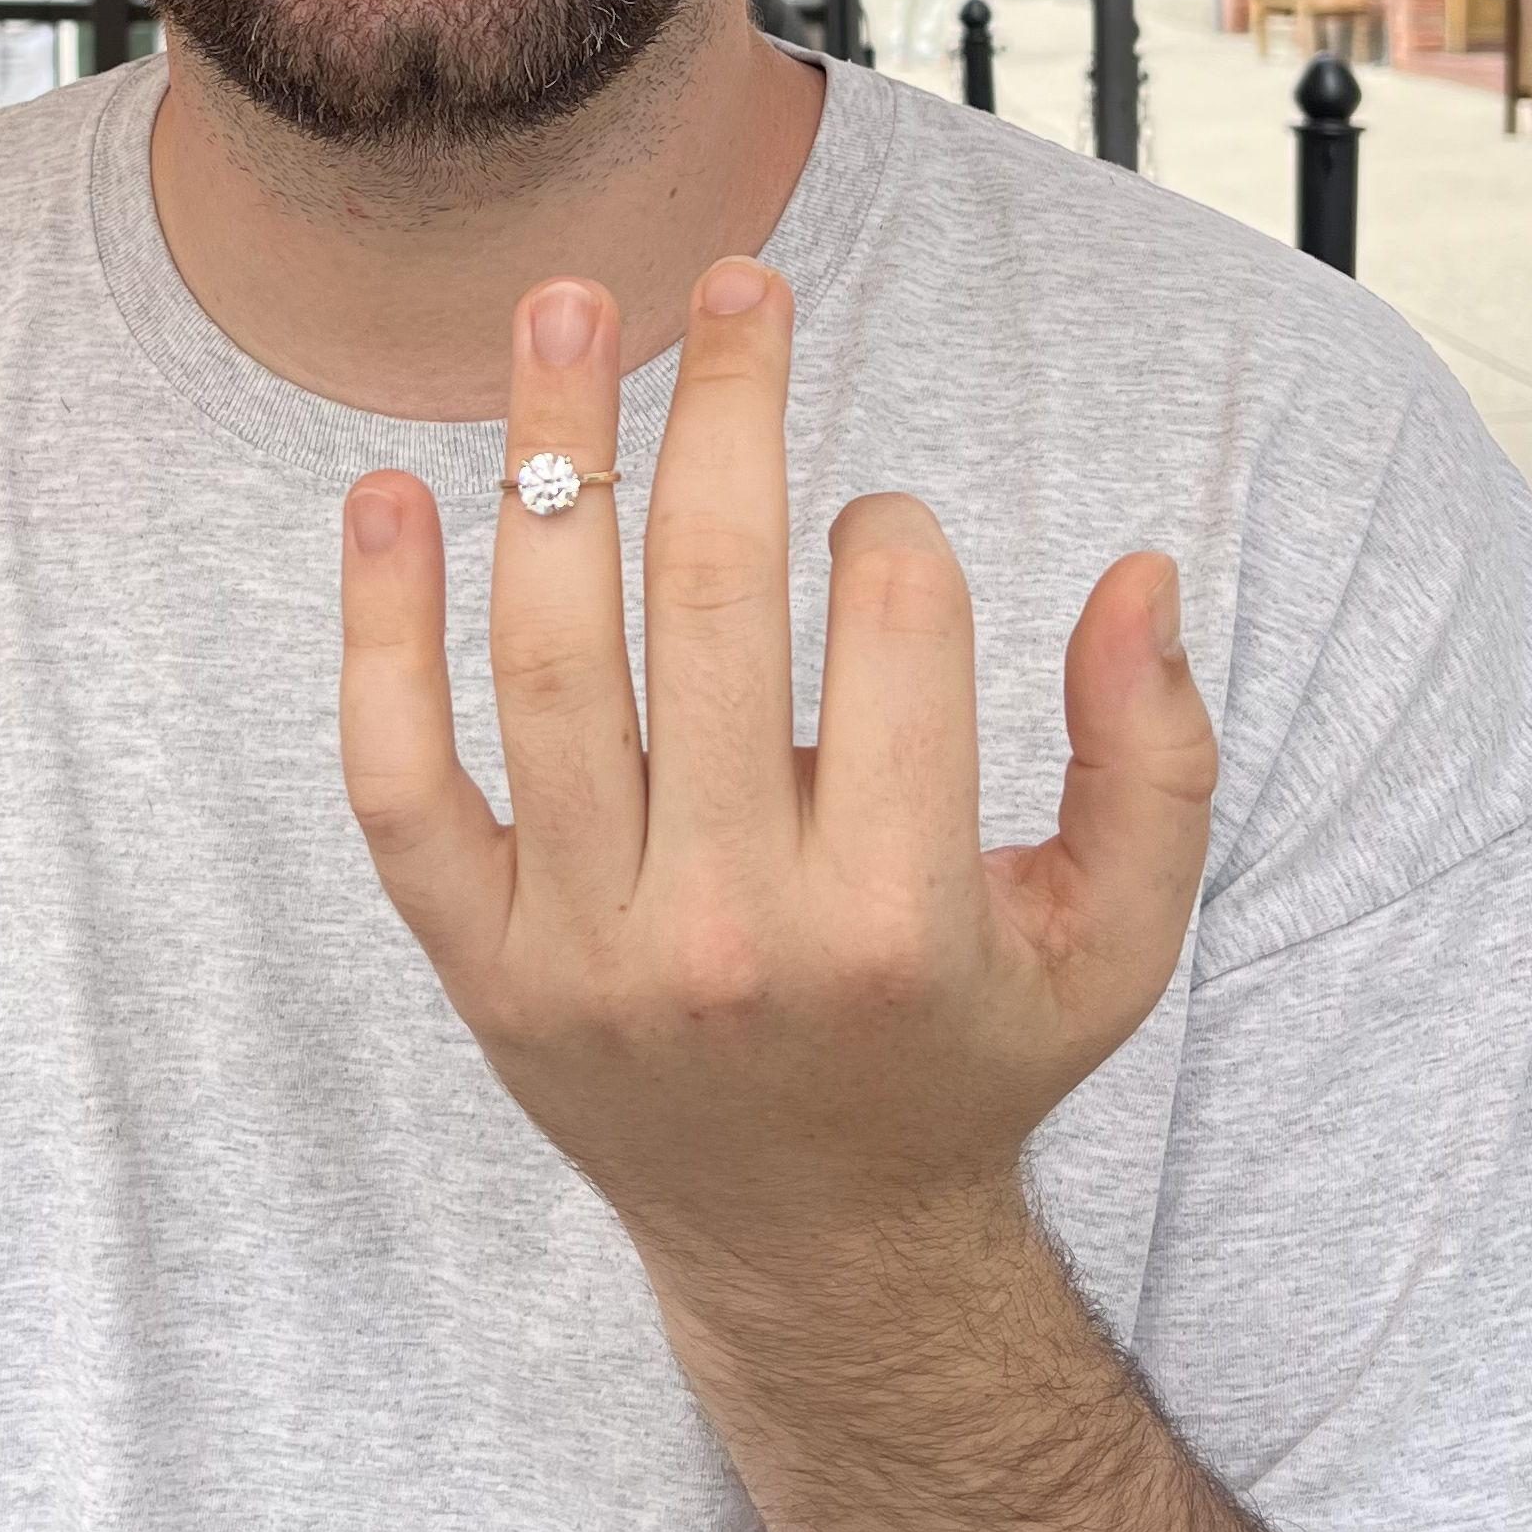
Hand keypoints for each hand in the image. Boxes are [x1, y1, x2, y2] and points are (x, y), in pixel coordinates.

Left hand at [338, 261, 1216, 1319]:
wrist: (815, 1254)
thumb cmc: (969, 1056)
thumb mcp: (1119, 941)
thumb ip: (1153, 760)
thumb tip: (1139, 571)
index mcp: (900, 916)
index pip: (894, 624)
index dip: (897, 532)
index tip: (883, 523)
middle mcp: (734, 932)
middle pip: (711, 599)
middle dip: (728, 404)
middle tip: (741, 277)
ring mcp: (585, 948)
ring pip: (547, 658)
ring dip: (550, 455)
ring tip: (563, 309)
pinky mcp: (480, 964)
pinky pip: (398, 779)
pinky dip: (377, 634)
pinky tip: (386, 492)